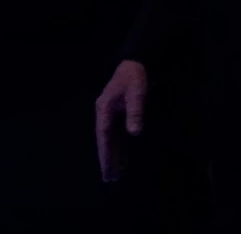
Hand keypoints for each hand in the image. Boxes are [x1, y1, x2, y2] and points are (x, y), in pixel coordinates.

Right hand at [95, 60, 147, 181]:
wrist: (137, 63)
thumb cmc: (135, 76)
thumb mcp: (136, 92)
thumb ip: (135, 112)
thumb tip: (134, 133)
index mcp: (104, 108)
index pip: (103, 134)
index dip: (105, 152)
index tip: (106, 167)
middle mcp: (105, 113)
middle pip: (105, 140)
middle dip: (107, 158)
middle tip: (108, 178)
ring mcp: (112, 114)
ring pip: (111, 139)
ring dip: (113, 155)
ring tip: (114, 174)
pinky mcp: (120, 114)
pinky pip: (118, 135)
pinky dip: (120, 148)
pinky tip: (123, 159)